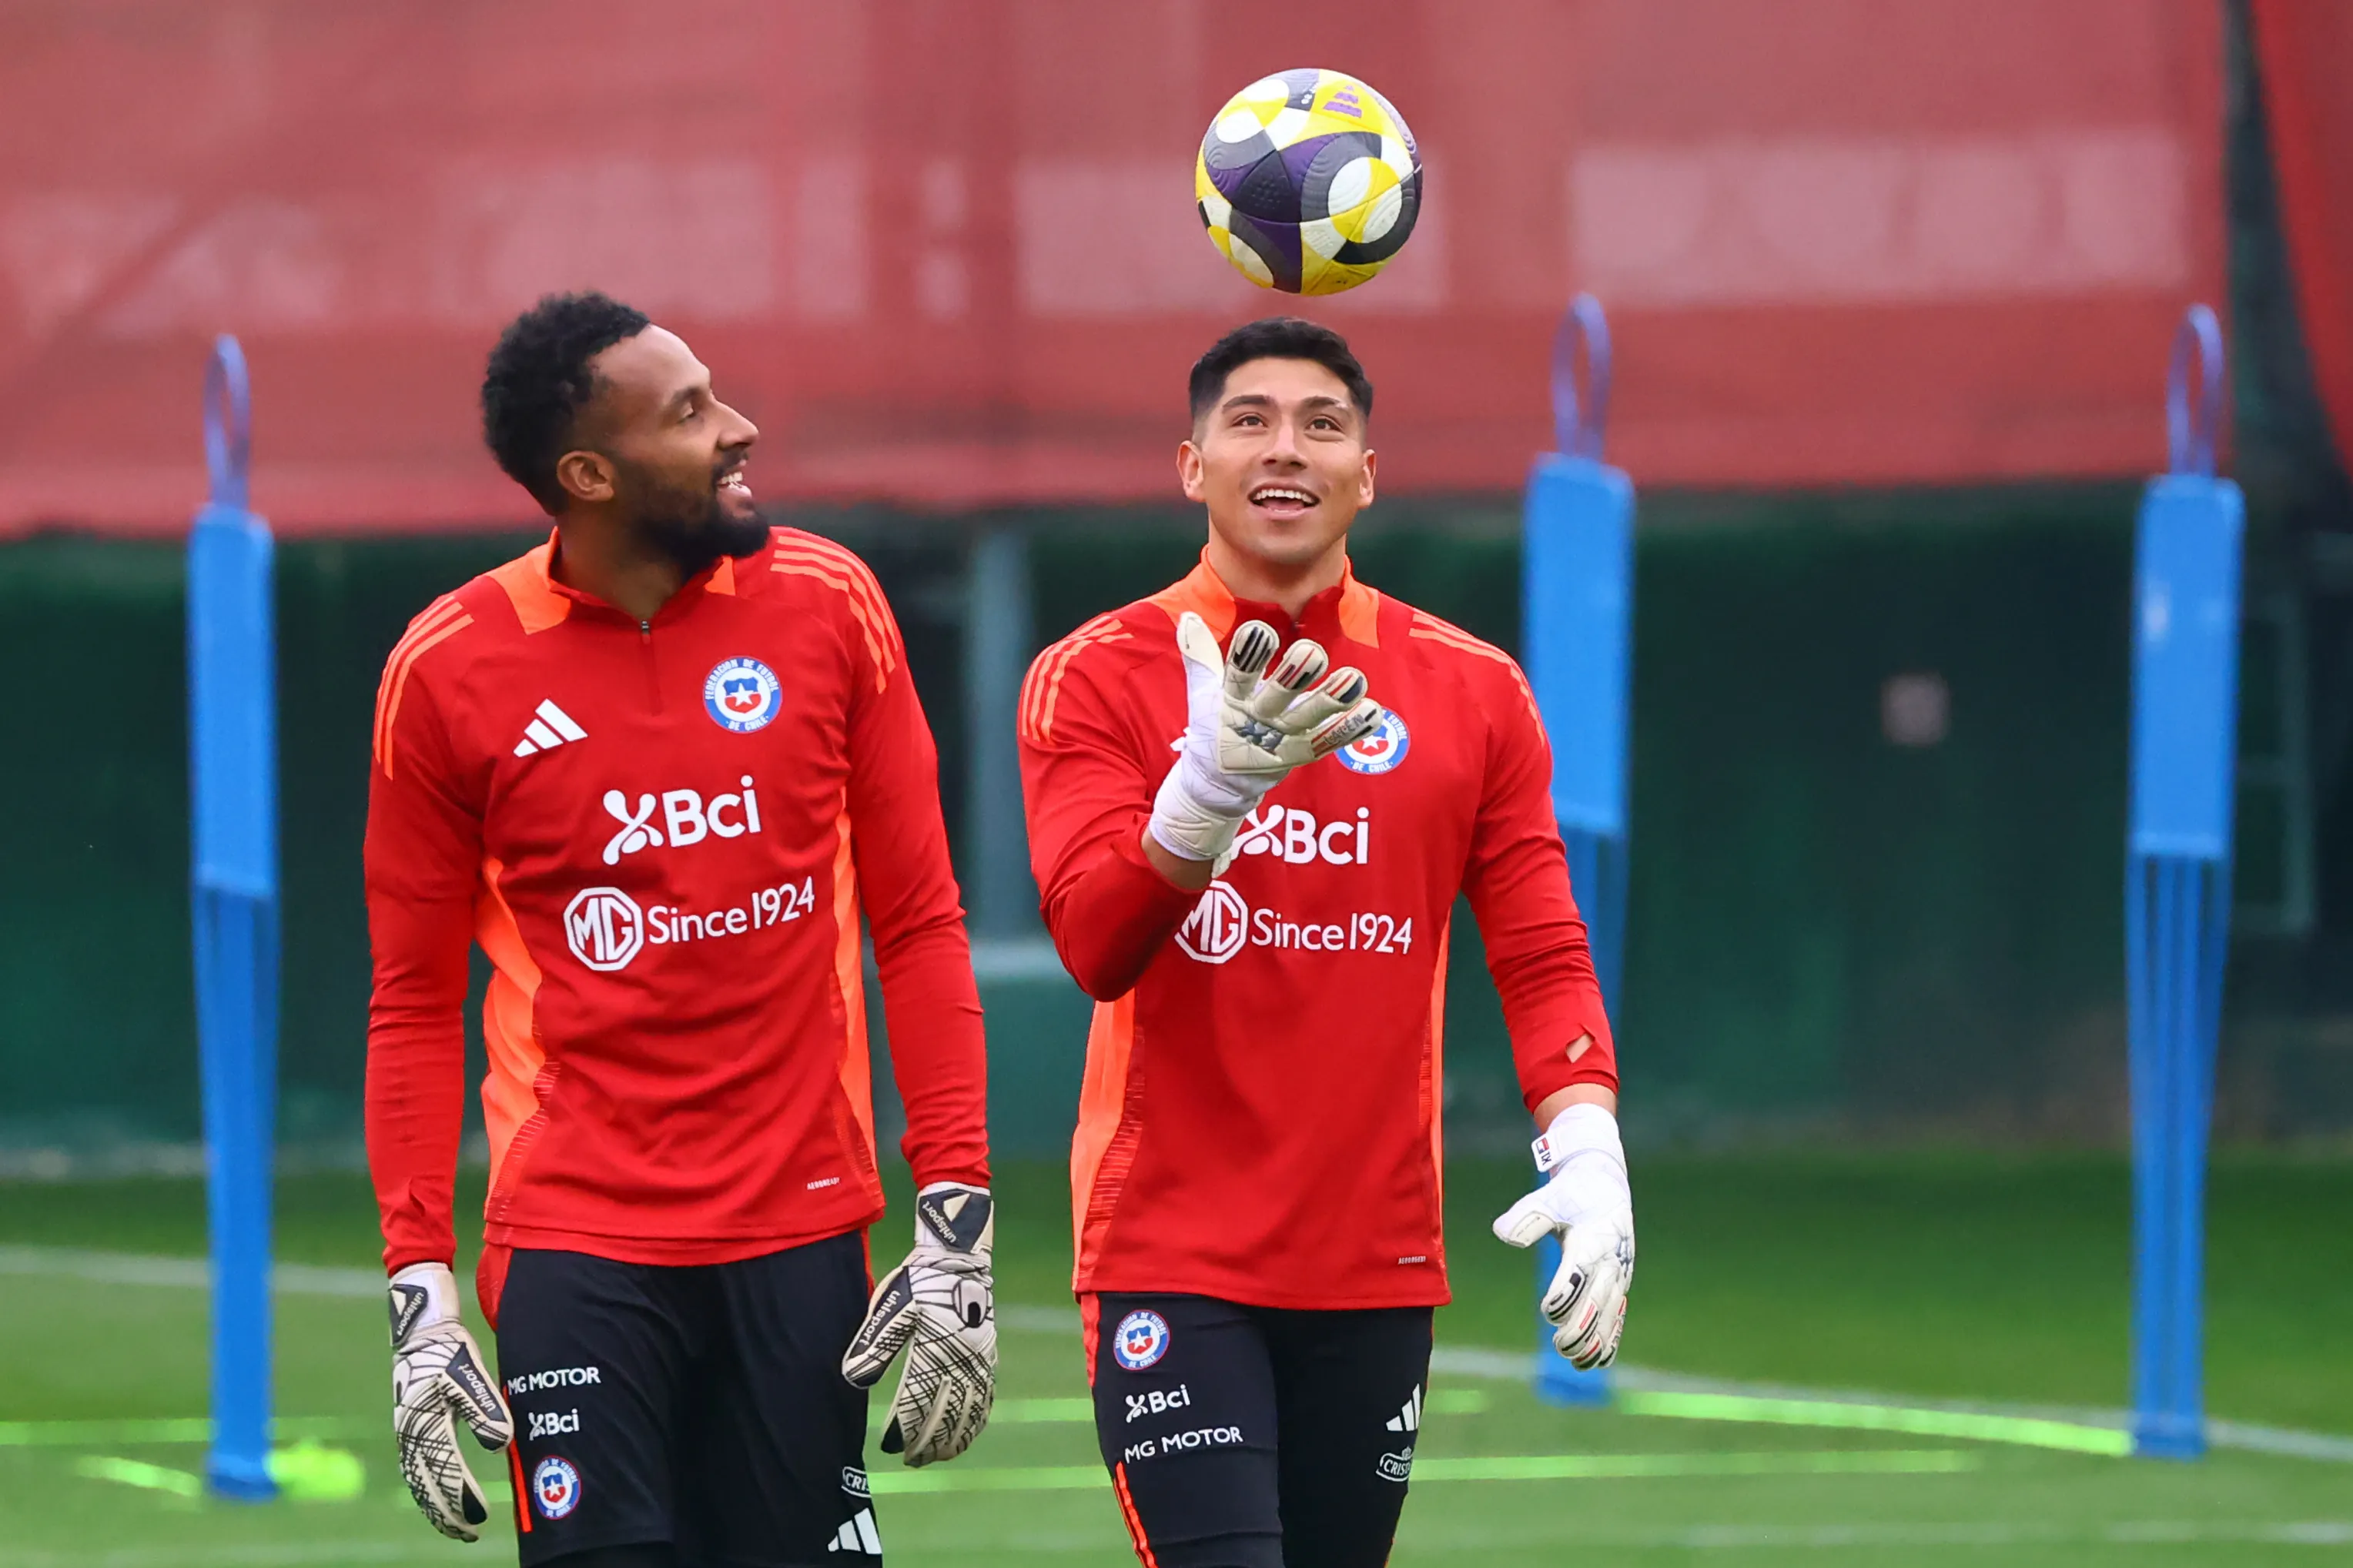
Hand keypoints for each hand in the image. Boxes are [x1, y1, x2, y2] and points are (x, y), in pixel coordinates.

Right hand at [388, 1262, 513, 1539]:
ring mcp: (407, 1434)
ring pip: (419, 1482)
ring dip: (436, 1507)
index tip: (480, 1516)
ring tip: (457, 1529)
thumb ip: (484, 1408)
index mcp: (424, 1423)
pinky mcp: (411, 1430)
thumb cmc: (447, 1350)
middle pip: (427, 1484)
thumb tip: (500, 1444)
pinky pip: (417, 1470)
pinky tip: (442, 1501)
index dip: (462, 1495)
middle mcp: (410, 1434)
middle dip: (448, 1512)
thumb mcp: (468, 1373)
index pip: (445, 1469)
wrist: (421, 1331)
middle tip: (470, 1534)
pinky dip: (428, 1491)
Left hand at [842, 1183, 995, 1466]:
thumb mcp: (891, 1305)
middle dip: (928, 1441)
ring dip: (954, 1436)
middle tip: (911, 1461)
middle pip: (946, 1411)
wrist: (958, 1256)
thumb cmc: (919, 1279)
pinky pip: (987, 1394)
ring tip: (938, 1457)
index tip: (890, 1445)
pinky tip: (969, 1432)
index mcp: (935, 1348)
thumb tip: (854, 1379)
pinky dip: (977, 1419)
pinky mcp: (988, 1354)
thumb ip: (875, 1343)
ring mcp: (979, 1358)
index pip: (918, 1399)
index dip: (904, 1427)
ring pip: (969, 1408)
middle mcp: (962, 1358)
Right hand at [1147, 611, 1383, 869]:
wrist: (1219, 785)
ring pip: (1309, 719)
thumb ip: (1199, 655)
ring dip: (1332, 700)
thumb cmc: (1215, 727)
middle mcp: (1258, 721)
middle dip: (1293, 677)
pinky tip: (1374, 711)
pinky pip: (1330, 740)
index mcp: (1231, 702)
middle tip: (1312, 652)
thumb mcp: (1203, 693)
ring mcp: (1282, 740)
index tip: (1261, 630)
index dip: (1247, 656)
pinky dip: (1351, 728)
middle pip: (1277, 698)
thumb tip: (1188, 617)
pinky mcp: (1303, 754)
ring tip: (1355, 678)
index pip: (1237, 676)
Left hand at [1492, 1103, 1634, 1368]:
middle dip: (1581, 1327)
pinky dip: (1610, 1339)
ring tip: (1575, 1361)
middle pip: (1598, 1300)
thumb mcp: (1549, 1196)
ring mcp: (1618, 1274)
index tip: (1547, 1310)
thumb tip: (1502, 1233)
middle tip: (1559, 1345)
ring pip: (1610, 1314)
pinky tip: (1596, 1362)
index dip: (1565, 1293)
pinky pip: (1618, 1315)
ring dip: (1595, 1340)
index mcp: (1592, 1239)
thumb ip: (1527, 1216)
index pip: (1580, 1271)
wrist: (1606, 1184)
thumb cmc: (1572, 1193)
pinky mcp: (1619, 1284)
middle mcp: (1610, 1260)